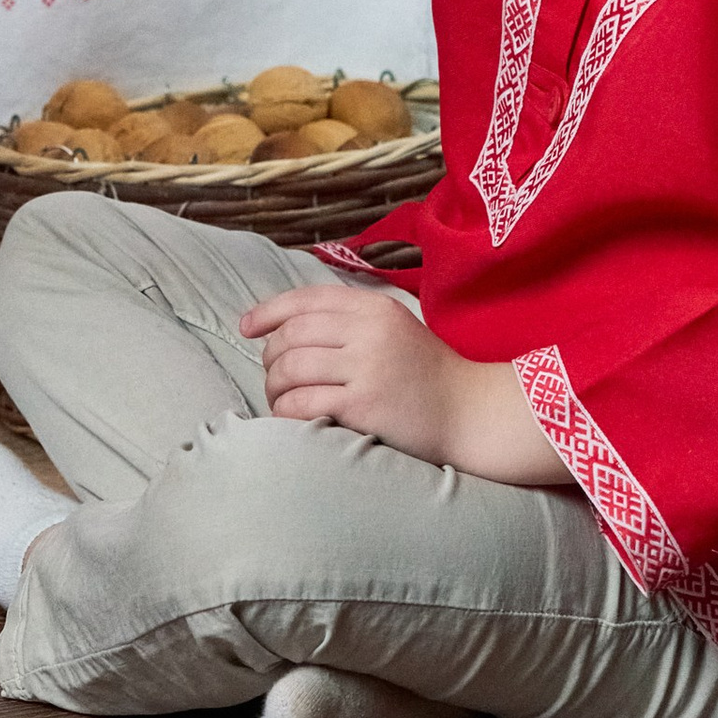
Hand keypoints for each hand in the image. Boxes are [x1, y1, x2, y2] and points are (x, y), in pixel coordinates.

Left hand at [240, 272, 570, 485]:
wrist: (471, 413)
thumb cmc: (427, 374)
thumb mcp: (394, 330)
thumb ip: (349, 321)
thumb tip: (285, 326)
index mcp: (374, 307)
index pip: (305, 300)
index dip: (267, 312)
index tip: (246, 327)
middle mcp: (369, 331)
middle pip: (291, 335)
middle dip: (269, 356)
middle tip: (272, 375)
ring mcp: (367, 368)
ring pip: (290, 368)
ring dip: (273, 386)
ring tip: (279, 398)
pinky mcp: (365, 405)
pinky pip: (303, 404)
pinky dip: (285, 411)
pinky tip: (288, 418)